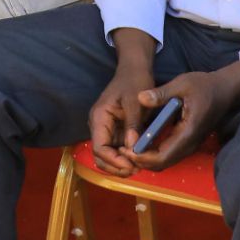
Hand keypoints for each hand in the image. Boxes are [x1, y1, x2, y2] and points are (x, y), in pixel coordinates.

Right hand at [87, 56, 156, 177]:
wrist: (135, 69)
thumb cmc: (134, 81)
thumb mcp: (135, 101)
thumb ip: (133, 124)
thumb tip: (132, 146)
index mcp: (99, 118)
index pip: (99, 147)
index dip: (113, 160)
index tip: (131, 165)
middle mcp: (100, 126)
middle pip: (100, 156)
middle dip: (116, 166)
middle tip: (136, 170)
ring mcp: (108, 129)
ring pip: (108, 156)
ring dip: (120, 165)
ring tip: (139, 167)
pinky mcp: (117, 131)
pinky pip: (117, 150)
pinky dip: (126, 158)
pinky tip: (139, 160)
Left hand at [129, 63, 239, 172]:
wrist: (225, 90)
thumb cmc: (204, 85)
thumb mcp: (182, 83)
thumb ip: (160, 93)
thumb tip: (140, 97)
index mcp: (188, 132)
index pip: (163, 156)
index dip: (143, 157)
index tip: (127, 149)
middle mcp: (189, 144)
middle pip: (162, 163)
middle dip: (141, 161)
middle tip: (122, 149)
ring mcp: (190, 145)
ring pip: (165, 161)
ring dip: (146, 159)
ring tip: (128, 147)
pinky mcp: (188, 142)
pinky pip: (169, 154)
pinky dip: (153, 154)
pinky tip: (141, 143)